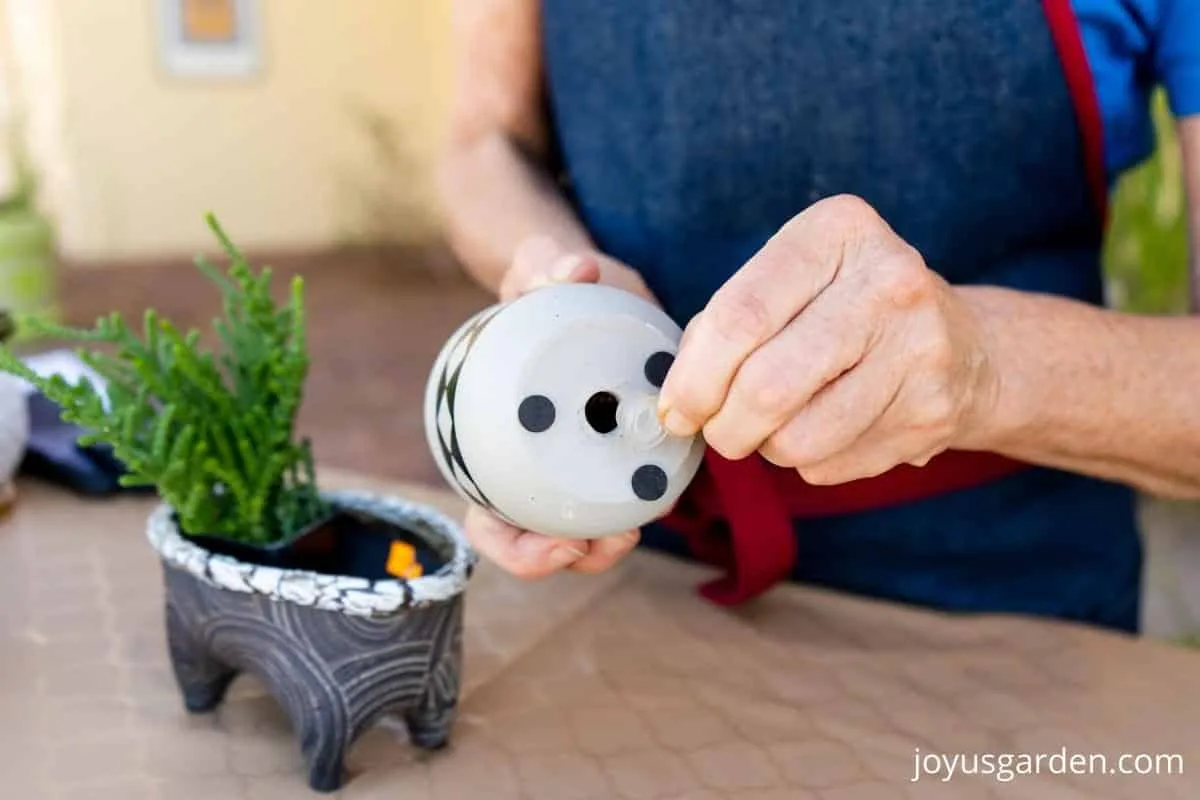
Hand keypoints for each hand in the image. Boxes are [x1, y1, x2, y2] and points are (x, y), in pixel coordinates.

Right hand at [464, 234, 657, 578]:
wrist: (575, 289)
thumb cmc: (544, 290)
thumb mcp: (539, 274)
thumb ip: (546, 266)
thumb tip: (577, 269)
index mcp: (492, 444)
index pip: (488, 521)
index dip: (515, 547)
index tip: (558, 541)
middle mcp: (528, 471)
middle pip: (539, 543)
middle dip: (573, 556)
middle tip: (612, 539)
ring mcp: (573, 470)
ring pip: (584, 534)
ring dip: (609, 544)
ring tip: (644, 521)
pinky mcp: (617, 458)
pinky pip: (625, 497)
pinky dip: (641, 501)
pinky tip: (665, 486)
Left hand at [656, 194, 997, 484]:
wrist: (966, 348)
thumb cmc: (846, 311)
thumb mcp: (791, 284)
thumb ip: (725, 323)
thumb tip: (676, 397)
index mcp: (838, 230)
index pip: (740, 316)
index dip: (694, 376)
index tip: (676, 407)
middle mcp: (889, 280)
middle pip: (766, 384)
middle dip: (722, 425)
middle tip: (715, 430)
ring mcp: (919, 348)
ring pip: (795, 438)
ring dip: (764, 448)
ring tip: (774, 426)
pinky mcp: (932, 412)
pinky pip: (829, 464)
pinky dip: (807, 461)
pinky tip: (827, 430)